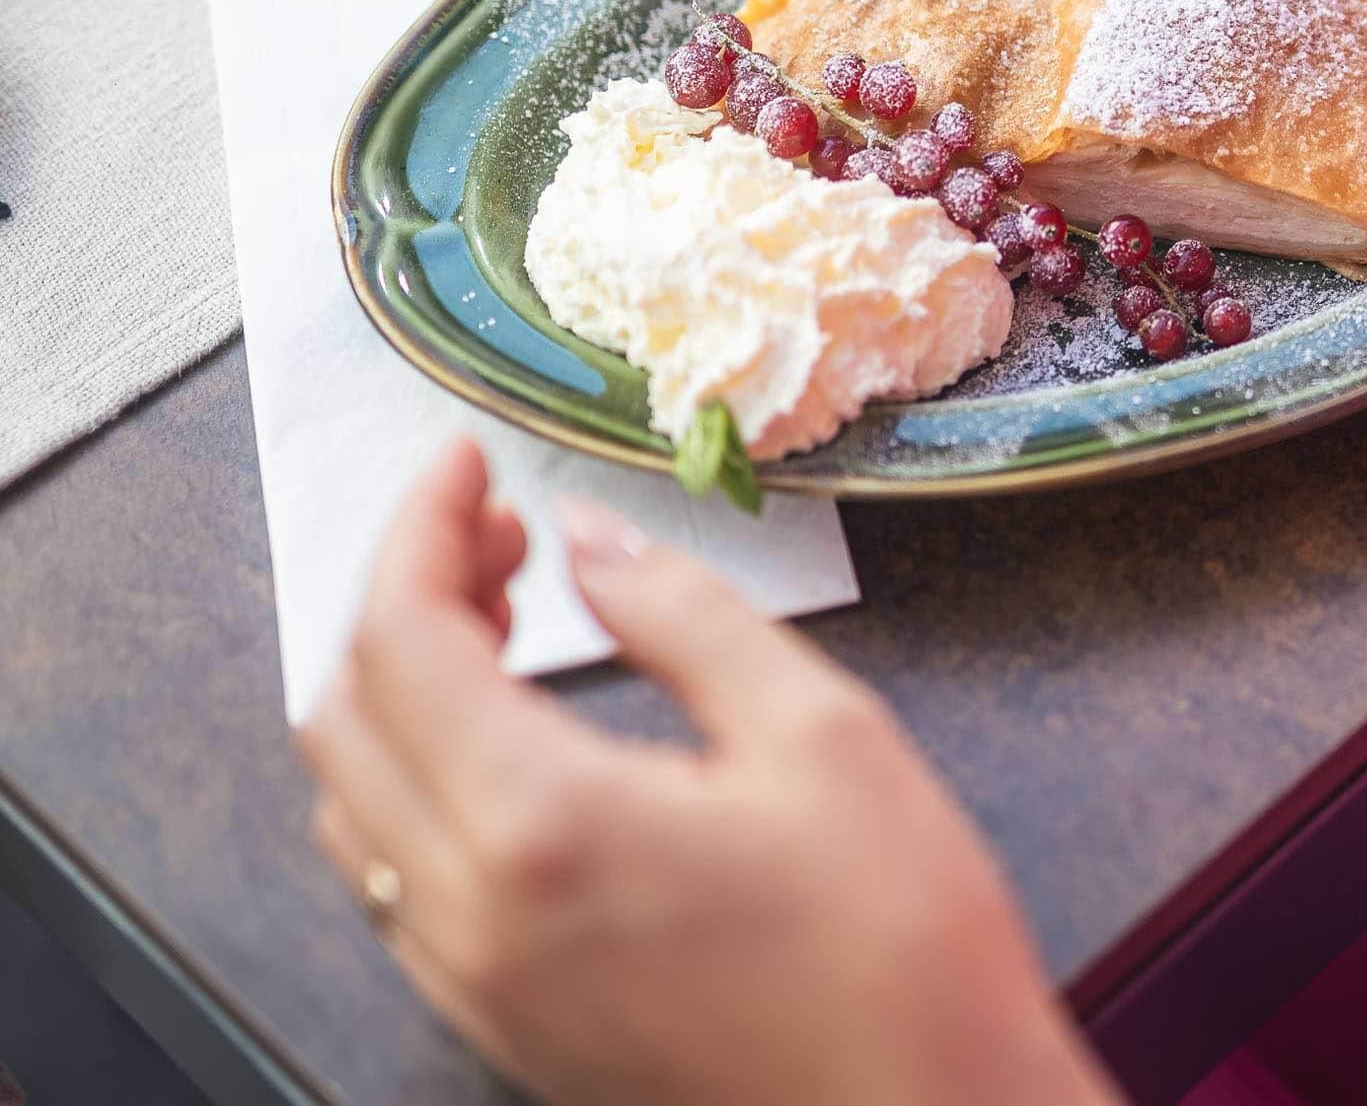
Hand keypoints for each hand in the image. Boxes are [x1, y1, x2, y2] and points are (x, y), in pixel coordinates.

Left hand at [297, 442, 1113, 1105]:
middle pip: (344, 720)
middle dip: (403, 601)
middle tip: (499, 538)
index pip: (400, 641)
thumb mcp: (819, 732)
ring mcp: (476, 984)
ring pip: (358, 808)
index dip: (418, 529)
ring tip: (505, 626)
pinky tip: (515, 745)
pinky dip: (421, 785)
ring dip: (400, 696)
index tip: (464, 465)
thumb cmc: (898, 940)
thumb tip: (592, 540)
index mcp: (539, 825)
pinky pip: (402, 885)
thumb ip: (685, 615)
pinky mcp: (505, 1025)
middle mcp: (472, 914)